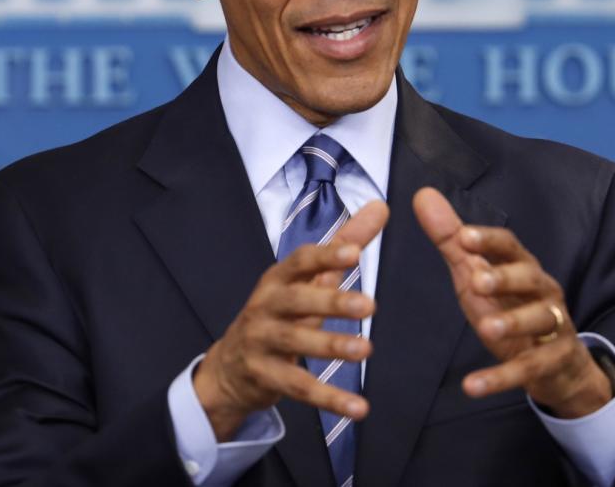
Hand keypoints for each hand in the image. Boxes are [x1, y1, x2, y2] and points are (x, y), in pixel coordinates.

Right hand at [193, 200, 388, 439]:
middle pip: (297, 301)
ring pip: (296, 343)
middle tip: (370, 306)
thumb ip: (346, 243)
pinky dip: (329, 399)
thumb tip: (382, 206)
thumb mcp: (309, 278)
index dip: (326, 255)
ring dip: (331, 347)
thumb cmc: (282, 312)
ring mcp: (261, 341)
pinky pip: (298, 388)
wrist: (232, 365)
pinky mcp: (265, 377)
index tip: (355, 252)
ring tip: (365, 350)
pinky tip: (359, 408)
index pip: (300, 260)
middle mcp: (266, 306)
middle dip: (332, 302)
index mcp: (279, 278)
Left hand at [412, 188, 612, 417]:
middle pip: (531, 278)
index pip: (510, 246)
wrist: (557, 364)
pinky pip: (528, 370)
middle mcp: (543, 291)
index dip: (489, 241)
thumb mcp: (477, 275)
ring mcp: (553, 326)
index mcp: (523, 266)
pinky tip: (472, 386)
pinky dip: (500, 378)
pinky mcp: (553, 361)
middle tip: (477, 281)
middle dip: (506, 278)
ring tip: (486, 330)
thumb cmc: (509, 308)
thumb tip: (422, 194)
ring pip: (538, 321)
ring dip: (513, 323)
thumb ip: (451, 241)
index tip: (465, 237)